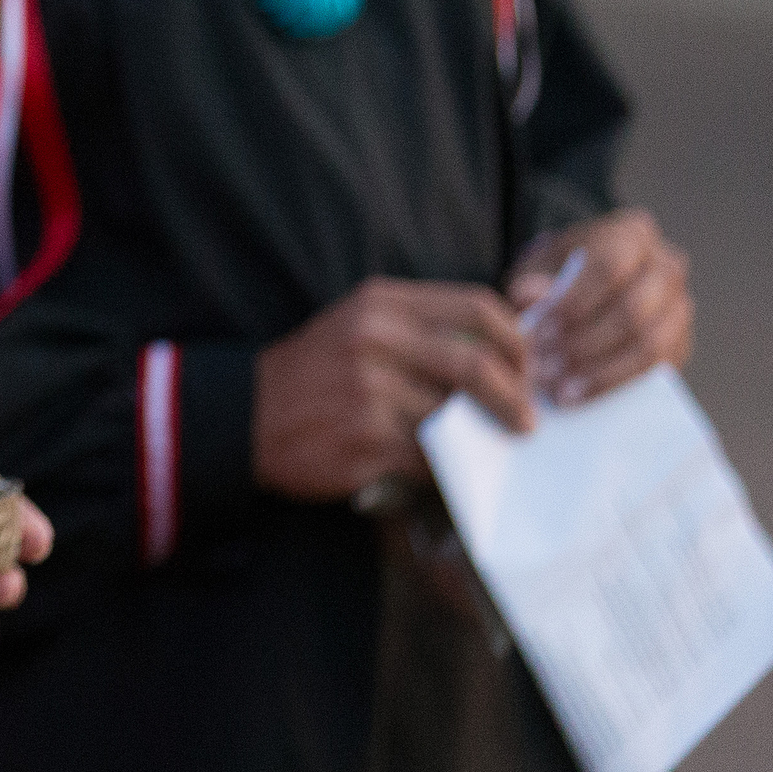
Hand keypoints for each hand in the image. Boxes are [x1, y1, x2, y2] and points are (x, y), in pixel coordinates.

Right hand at [253, 278, 532, 502]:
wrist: (245, 414)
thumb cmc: (315, 371)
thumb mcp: (361, 325)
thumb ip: (423, 327)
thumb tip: (505, 344)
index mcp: (380, 304)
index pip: (477, 307)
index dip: (517, 340)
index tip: (527, 368)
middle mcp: (374, 340)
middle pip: (476, 365)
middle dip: (516, 398)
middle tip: (527, 421)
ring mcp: (368, 391)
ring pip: (455, 416)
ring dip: (477, 437)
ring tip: (480, 445)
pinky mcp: (365, 439)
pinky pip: (430, 456)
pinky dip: (443, 465)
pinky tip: (438, 466)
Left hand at [512, 210, 692, 406]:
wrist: (589, 285)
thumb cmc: (562, 270)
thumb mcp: (541, 264)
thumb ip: (534, 278)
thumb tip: (528, 297)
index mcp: (633, 233)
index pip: (610, 267)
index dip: (573, 302)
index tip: (537, 331)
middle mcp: (667, 265)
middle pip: (632, 310)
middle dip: (584, 344)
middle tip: (543, 369)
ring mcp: (681, 305)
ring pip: (650, 344)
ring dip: (600, 372)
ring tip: (557, 390)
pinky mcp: (681, 343)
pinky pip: (656, 370)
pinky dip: (615, 385)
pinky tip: (578, 397)